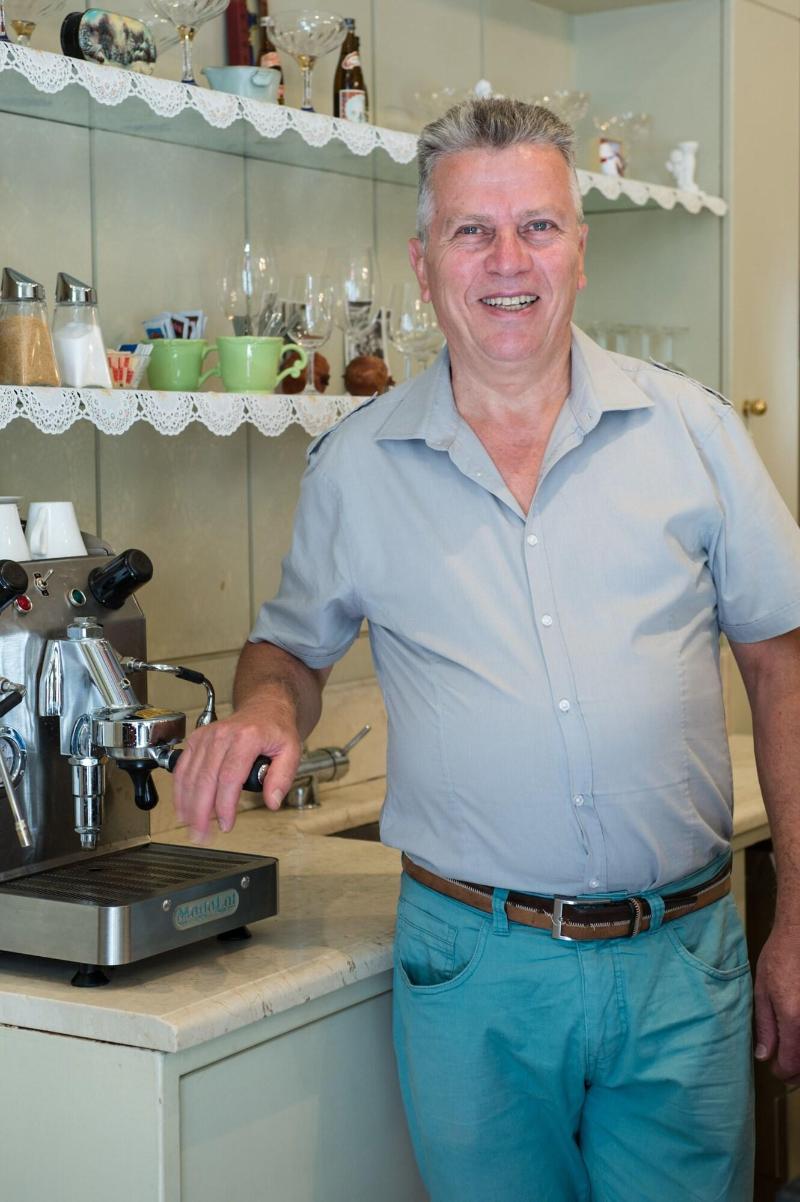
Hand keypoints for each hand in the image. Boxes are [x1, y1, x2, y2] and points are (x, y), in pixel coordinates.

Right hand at [172, 698, 301, 840]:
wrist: (264, 707)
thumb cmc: (275, 729)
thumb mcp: (291, 751)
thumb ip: (283, 777)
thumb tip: (272, 801)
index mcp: (246, 737)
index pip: (230, 776)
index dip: (224, 805)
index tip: (226, 824)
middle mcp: (222, 735)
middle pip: (205, 779)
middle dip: (201, 812)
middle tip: (202, 835)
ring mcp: (206, 736)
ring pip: (190, 776)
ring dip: (188, 806)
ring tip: (193, 828)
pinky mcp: (195, 740)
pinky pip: (182, 768)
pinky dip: (180, 791)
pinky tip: (183, 809)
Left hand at [754, 923, 799, 1082]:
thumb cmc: (780, 958)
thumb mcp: (763, 990)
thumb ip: (765, 1026)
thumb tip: (764, 1056)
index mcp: (793, 1017)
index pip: (791, 1063)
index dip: (782, 1073)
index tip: (775, 1070)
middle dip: (797, 1073)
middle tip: (785, 1069)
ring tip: (795, 1058)